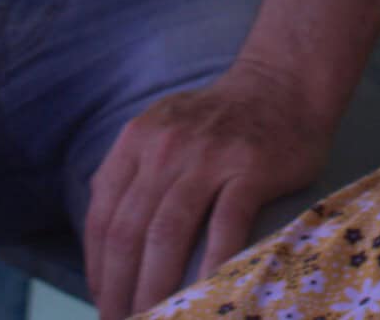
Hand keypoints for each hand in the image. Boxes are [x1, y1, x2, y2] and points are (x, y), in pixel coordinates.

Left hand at [84, 63, 339, 319]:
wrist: (282, 82)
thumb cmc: (220, 118)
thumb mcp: (162, 127)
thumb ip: (131, 170)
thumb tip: (102, 235)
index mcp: (136, 140)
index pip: (102, 216)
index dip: (97, 267)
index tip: (103, 300)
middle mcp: (165, 148)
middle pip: (129, 232)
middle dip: (120, 288)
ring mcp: (208, 157)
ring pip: (168, 234)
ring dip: (155, 287)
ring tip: (156, 318)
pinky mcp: (251, 168)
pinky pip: (226, 226)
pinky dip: (212, 265)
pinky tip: (207, 293)